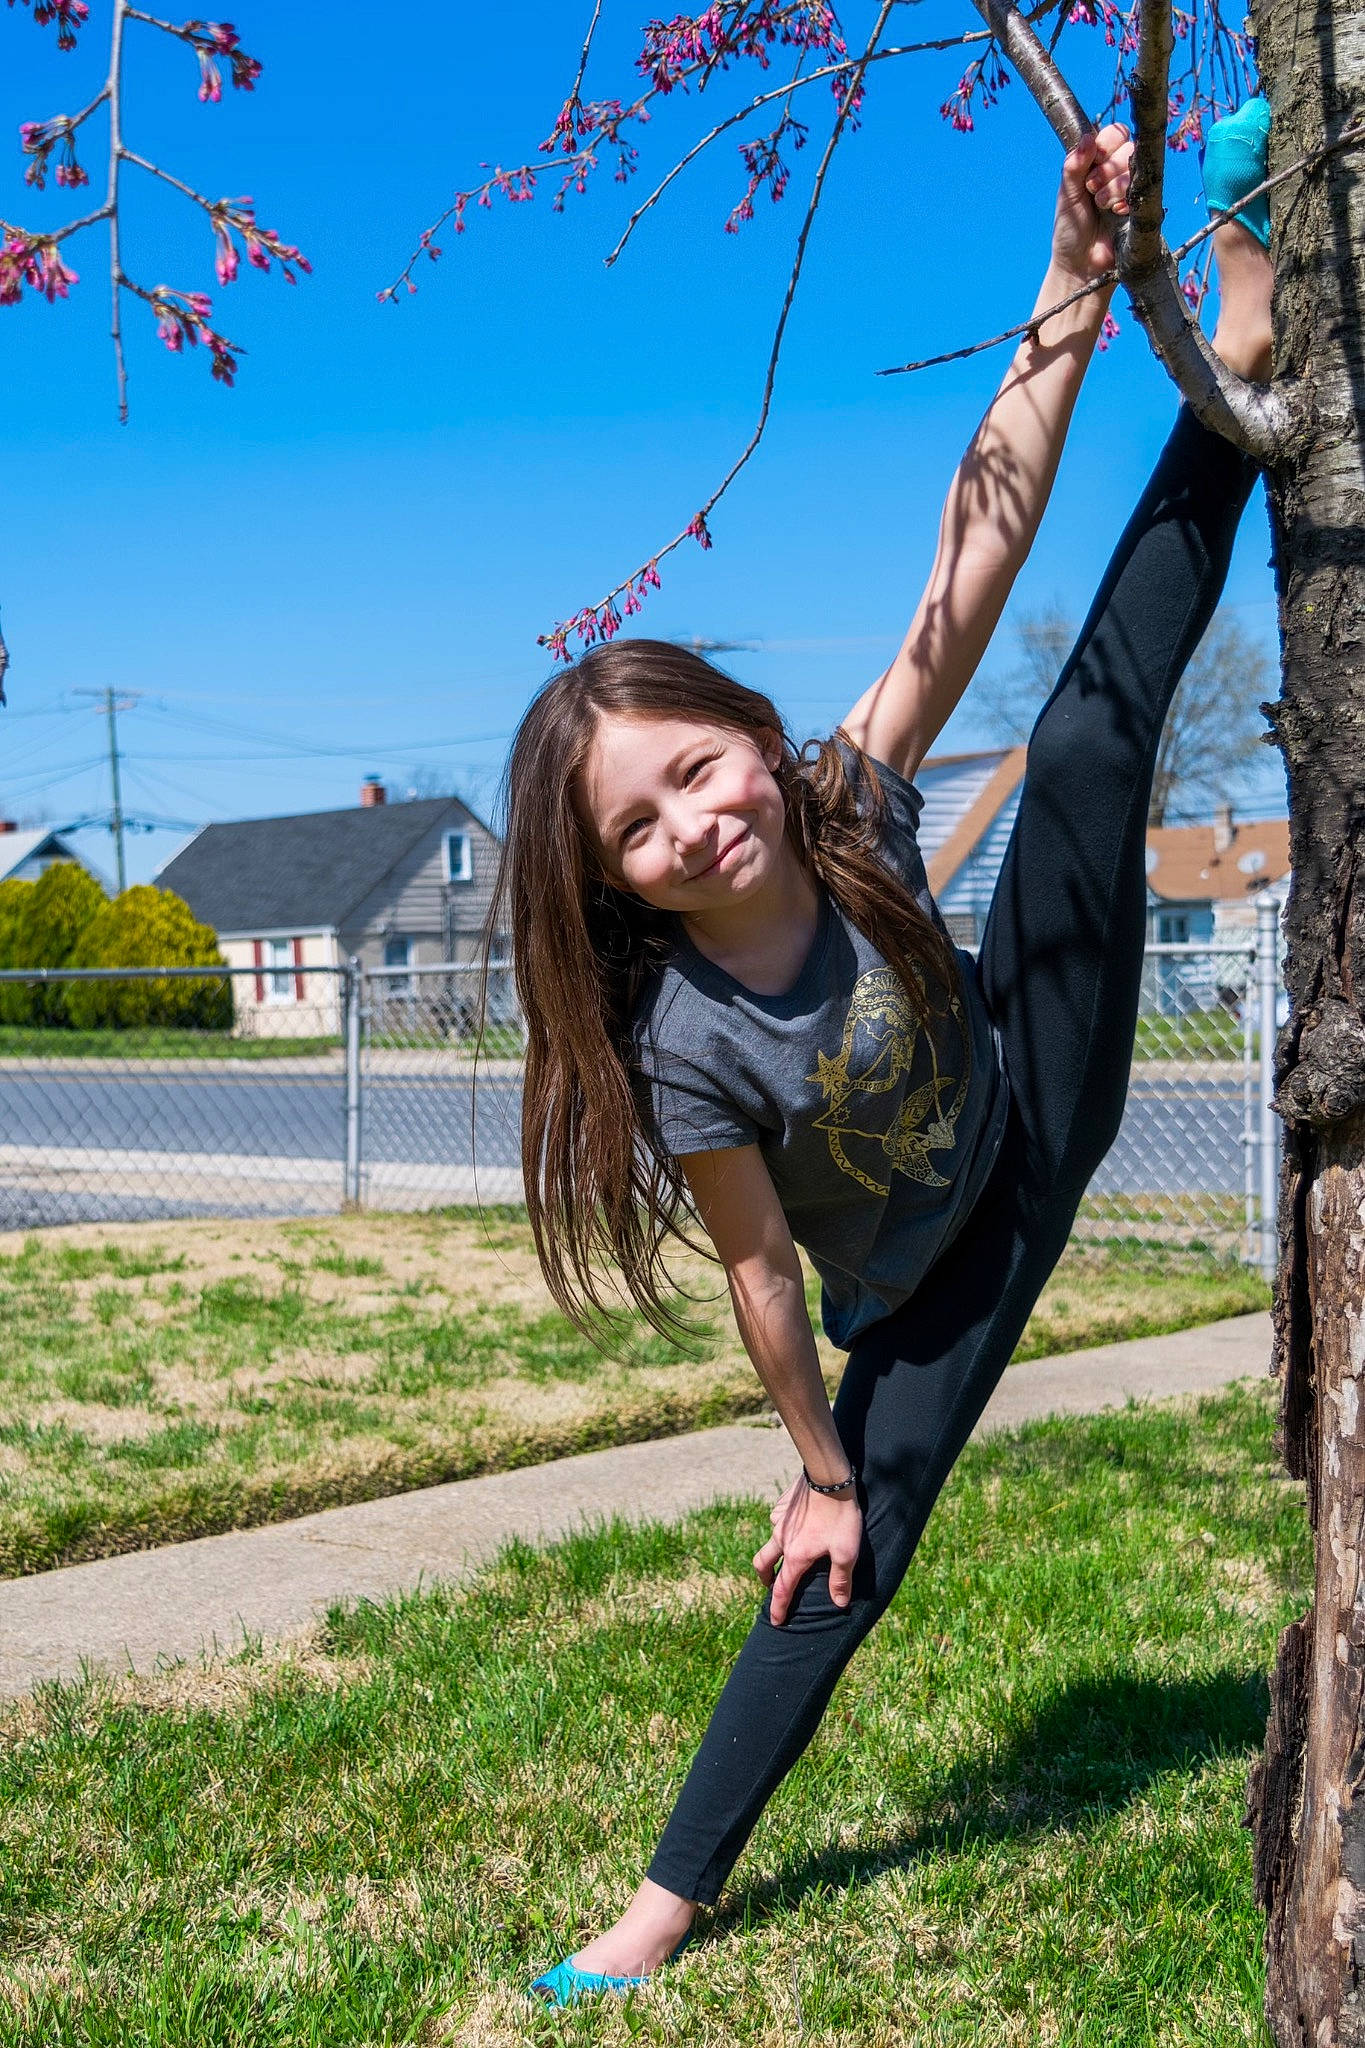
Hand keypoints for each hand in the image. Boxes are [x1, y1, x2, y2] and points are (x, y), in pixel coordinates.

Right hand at [753, 1471, 863, 1627]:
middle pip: (763, 1563)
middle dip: (764, 1578)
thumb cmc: (840, 1516)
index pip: (783, 1589)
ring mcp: (779, 1519)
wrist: (829, 1476)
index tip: (775, 1621)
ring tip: (789, 1550)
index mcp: (796, 1555)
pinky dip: (783, 1527)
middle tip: (770, 1584)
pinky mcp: (783, 1503)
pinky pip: (778, 1519)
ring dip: (776, 1549)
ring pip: (771, 1538)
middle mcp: (782, 1538)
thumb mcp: (846, 1552)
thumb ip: (840, 1579)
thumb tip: (838, 1603)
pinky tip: (796, 1522)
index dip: (778, 1608)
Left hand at [1050, 123, 1134, 286]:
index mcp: (1098, 162)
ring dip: (1115, 186)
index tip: (1094, 159)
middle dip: (1108, 168)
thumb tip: (1088, 138)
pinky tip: (1116, 212)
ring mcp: (1132, 187)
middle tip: (1092, 189)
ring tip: (1101, 205)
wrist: (1081, 264)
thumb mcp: (1066, 195)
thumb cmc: (1071, 229)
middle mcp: (1118, 171)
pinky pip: (1144, 189)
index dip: (1108, 142)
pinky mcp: (1143, 205)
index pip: (1115, 134)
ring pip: (1135, 167)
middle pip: (1128, 147)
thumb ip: (1074, 166)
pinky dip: (1127, 199)